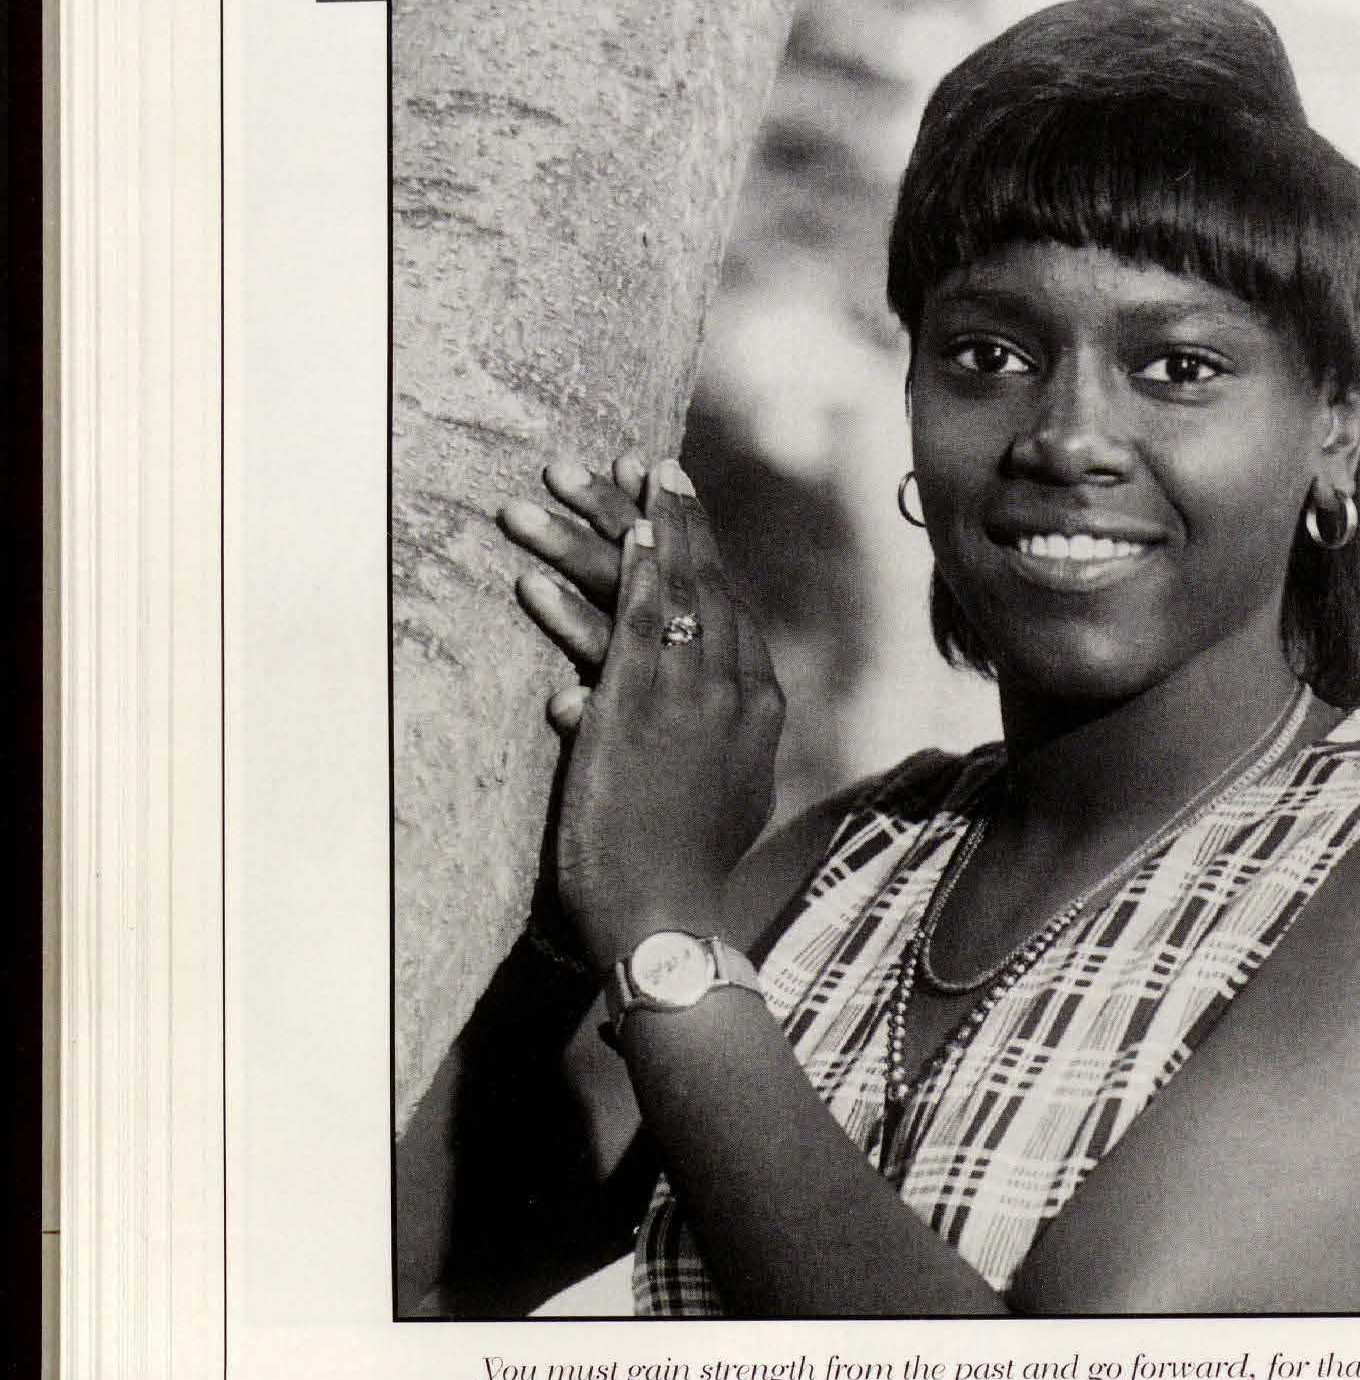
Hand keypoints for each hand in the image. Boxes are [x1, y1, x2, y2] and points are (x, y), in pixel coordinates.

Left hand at [505, 455, 784, 971]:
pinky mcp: (647, 708)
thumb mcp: (714, 800)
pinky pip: (632, 622)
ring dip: (619, 526)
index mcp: (758, 709)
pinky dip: (624, 573)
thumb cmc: (679, 873)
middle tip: (640, 461)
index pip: (731, 606)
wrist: (668, 917)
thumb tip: (663, 719)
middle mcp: (739, 691)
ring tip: (581, 475)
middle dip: (668, 516)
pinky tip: (606, 535)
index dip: (701, 548)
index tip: (675, 502)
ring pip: (664, 589)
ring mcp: (697, 695)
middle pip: (705, 580)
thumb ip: (703, 747)